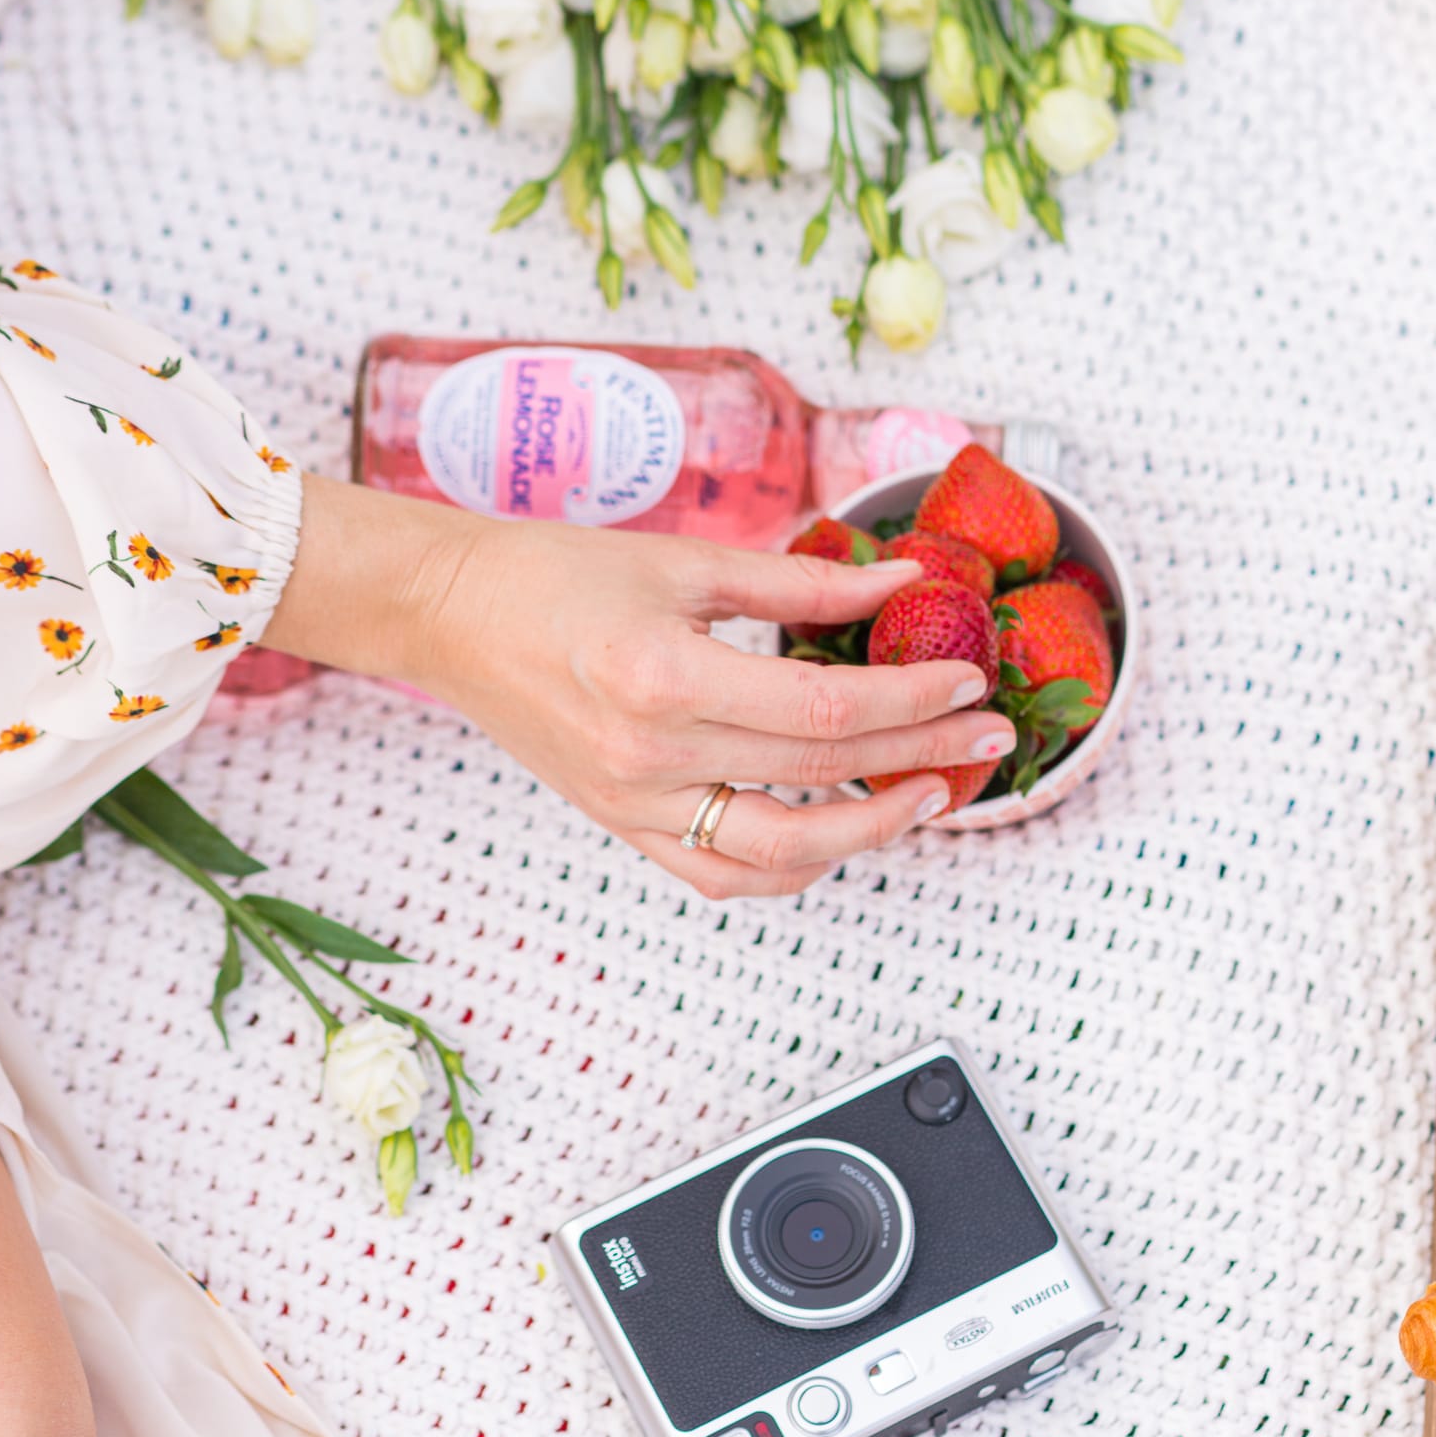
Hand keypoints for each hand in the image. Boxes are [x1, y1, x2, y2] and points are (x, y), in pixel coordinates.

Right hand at [265, 479, 1015, 896]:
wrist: (451, 615)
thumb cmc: (554, 574)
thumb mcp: (686, 561)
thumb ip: (801, 582)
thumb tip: (900, 586)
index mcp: (665, 675)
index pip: (826, 708)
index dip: (912, 701)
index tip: (969, 680)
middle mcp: (649, 754)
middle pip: (820, 776)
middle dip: (921, 758)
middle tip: (985, 737)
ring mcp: (633, 804)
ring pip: (780, 856)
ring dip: (869, 833)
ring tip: (928, 794)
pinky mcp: (621, 826)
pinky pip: (721, 876)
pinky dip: (791, 868)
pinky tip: (837, 832)